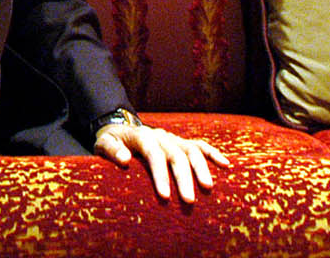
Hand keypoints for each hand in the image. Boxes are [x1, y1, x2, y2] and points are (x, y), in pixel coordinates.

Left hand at [93, 119, 228, 203]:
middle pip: (176, 155)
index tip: (165, 196)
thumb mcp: (103, 143)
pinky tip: (226, 165)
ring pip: (191, 150)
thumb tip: (125, 160)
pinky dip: (213, 154)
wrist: (120, 128)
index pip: (154, 154)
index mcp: (142, 136)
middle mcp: (161, 136)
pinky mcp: (181, 143)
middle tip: (188, 201)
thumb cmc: (111, 141)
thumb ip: (111, 150)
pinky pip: (200, 146)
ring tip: (208, 188)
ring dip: (201, 168)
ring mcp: (173, 139)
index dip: (160, 175)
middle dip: (183, 178)